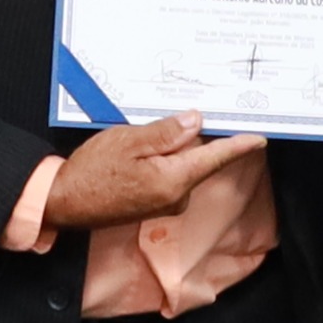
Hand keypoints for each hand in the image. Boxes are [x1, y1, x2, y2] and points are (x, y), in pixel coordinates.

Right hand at [43, 112, 267, 230]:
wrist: (64, 203)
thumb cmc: (92, 172)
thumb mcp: (128, 141)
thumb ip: (166, 133)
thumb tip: (197, 122)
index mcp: (174, 180)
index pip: (215, 158)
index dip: (239, 146)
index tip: (259, 138)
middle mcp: (177, 197)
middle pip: (198, 159)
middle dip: (191, 137)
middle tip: (175, 117)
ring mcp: (166, 204)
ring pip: (182, 166)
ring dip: (171, 149)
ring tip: (142, 136)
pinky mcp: (154, 205)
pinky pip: (170, 176)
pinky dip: (162, 161)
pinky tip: (140, 152)